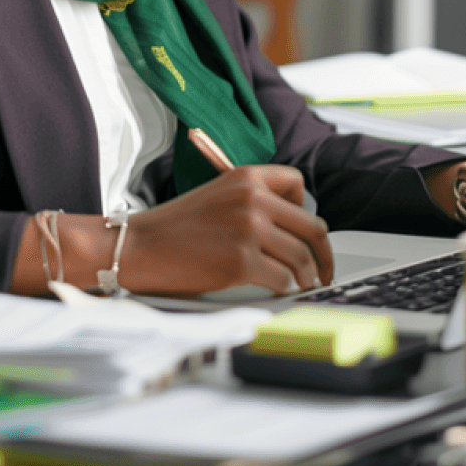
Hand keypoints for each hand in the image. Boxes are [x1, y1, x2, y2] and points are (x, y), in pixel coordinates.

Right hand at [125, 165, 333, 295]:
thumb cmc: (176, 227)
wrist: (141, 246)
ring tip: (302, 283)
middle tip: (324, 269)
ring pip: (301, 256)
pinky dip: (283, 288)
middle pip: (311, 226)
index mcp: (246, 177)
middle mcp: (252, 199)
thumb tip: (294, 228)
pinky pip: (282, 279)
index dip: (307, 210)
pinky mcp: (241, 262)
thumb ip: (254, 202)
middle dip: (323, 253)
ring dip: (306, 276)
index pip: (298, 183)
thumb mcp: (219, 195)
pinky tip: (276, 289)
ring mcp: (248, 230)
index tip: (308, 231)